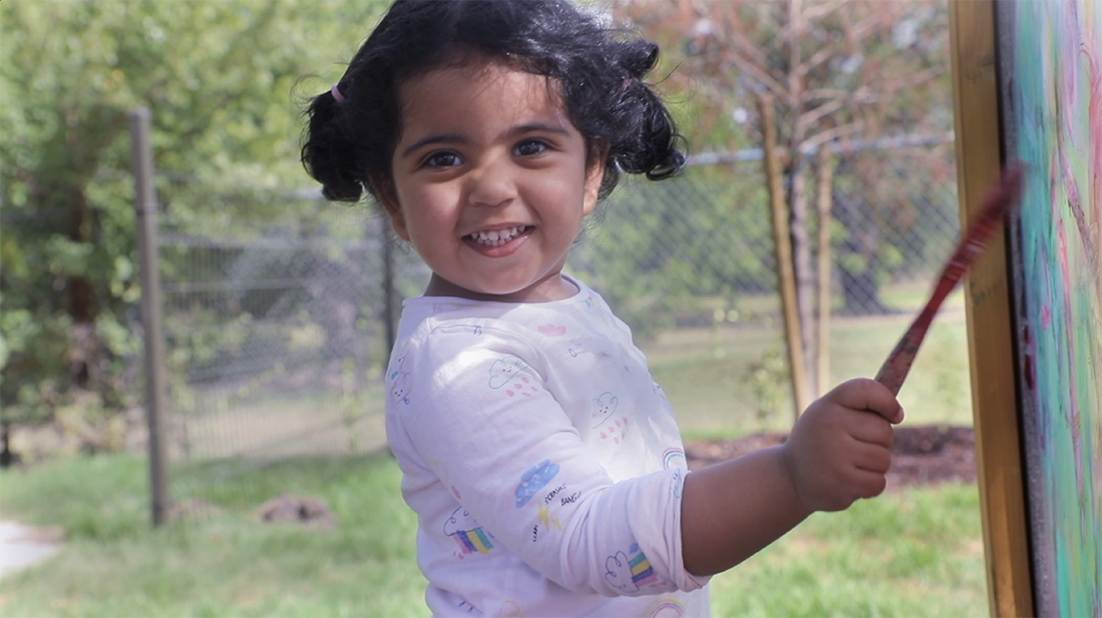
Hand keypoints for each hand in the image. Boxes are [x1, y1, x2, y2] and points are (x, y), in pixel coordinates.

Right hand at [781, 378, 903, 511]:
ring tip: (849, 465)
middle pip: (884, 431)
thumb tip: (898, 414)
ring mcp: (836, 456)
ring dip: (874, 466)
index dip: (888, 402)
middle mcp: (830, 426)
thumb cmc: (820, 439)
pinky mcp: (842, 483)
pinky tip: (849, 481)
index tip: (895, 416)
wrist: (790, 476)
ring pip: (883, 459)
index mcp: (828, 405)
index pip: (868, 390)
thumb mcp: (830, 413)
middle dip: (879, 441)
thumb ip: (861, 405)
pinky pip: (878, 482)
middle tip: (855, 446)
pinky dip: (869, 484)